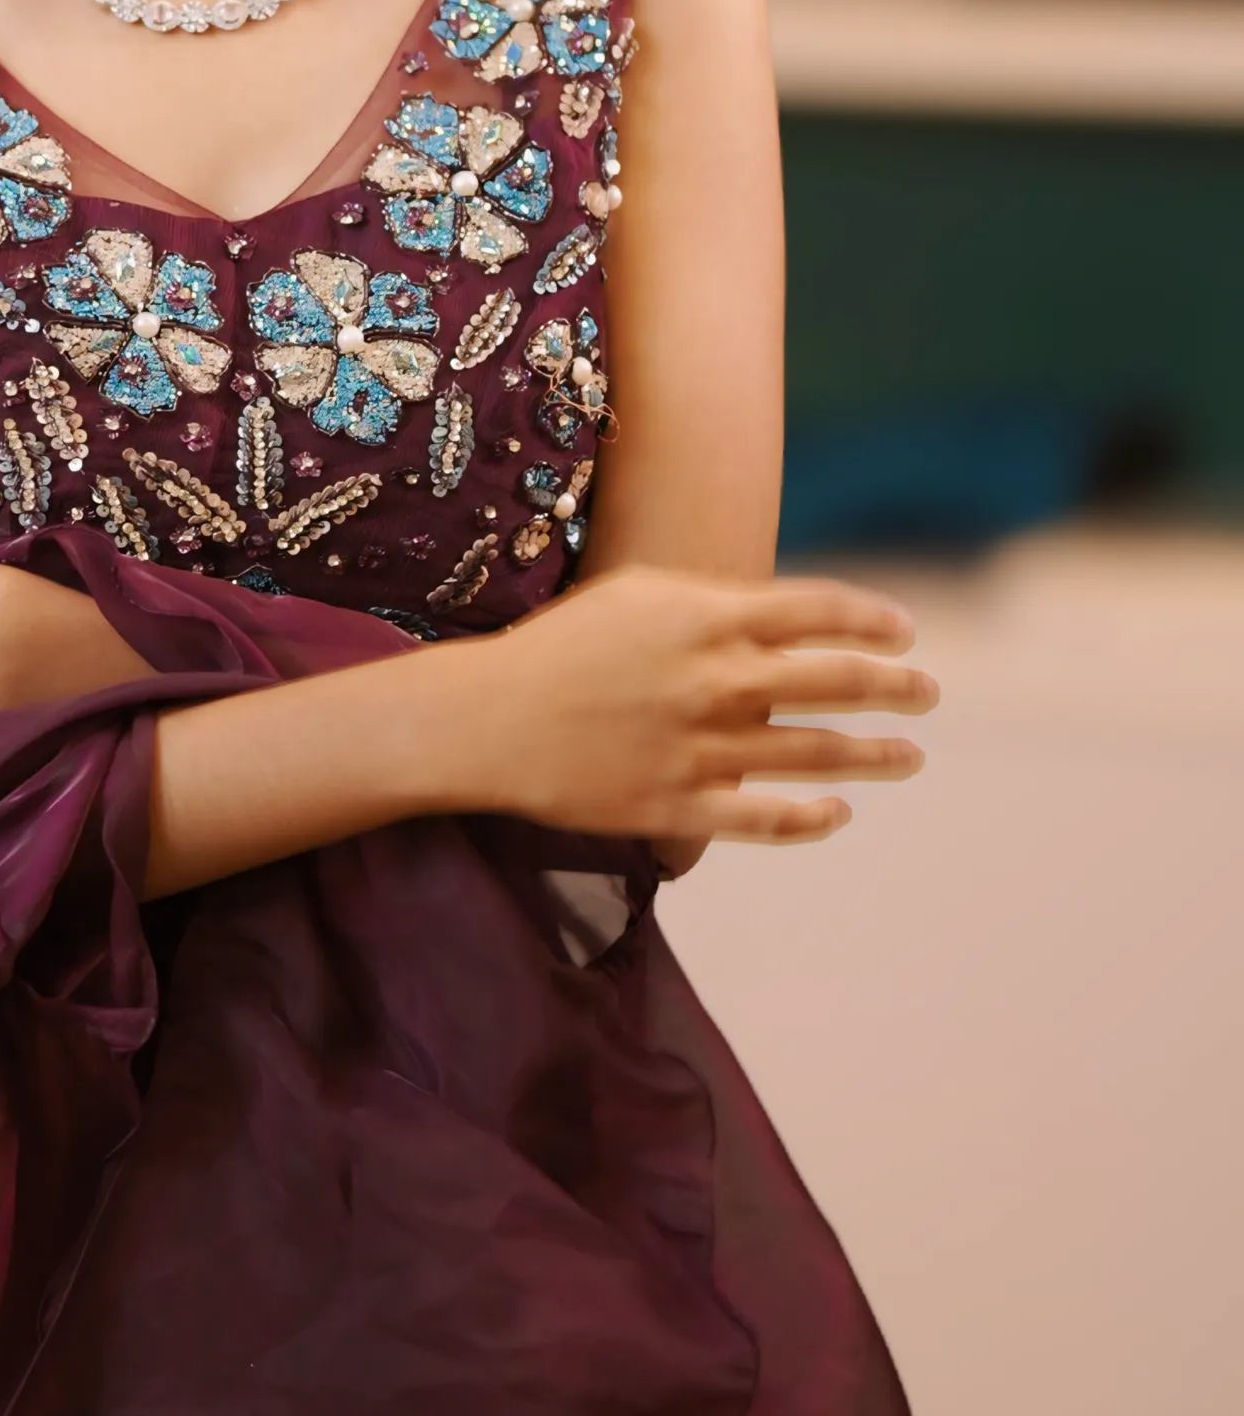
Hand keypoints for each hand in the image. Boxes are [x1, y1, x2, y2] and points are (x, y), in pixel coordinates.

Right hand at [461, 565, 934, 847]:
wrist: (487, 721)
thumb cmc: (561, 647)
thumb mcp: (637, 595)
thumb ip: (714, 602)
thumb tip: (783, 617)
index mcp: (707, 619)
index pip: (821, 611)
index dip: (874, 621)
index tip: (904, 632)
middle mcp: (716, 682)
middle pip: (838, 681)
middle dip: (897, 687)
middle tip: (928, 692)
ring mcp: (702, 750)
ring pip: (818, 755)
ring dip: (877, 756)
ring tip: (909, 756)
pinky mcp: (679, 808)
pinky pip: (766, 820)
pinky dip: (812, 819)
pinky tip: (836, 813)